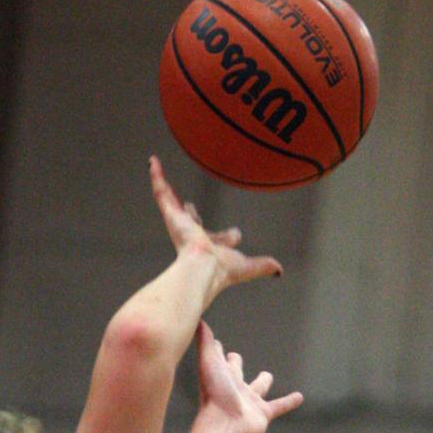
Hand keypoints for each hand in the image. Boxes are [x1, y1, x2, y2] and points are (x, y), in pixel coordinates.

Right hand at [150, 154, 281, 290]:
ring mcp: (180, 224)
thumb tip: (279, 270)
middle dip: (192, 215)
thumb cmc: (222, 271)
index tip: (236, 234)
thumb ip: (262, 266)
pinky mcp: (171, 215)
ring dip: (164, 185)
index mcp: (210, 248)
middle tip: (190, 206)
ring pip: (170, 201)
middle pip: (192, 221)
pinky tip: (153, 161)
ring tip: (158, 171)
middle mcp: (193, 236)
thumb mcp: (247, 267)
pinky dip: (157, 176)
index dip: (228, 237)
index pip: (219, 240)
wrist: (204, 269)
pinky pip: (162, 191)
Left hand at [195, 321, 301, 432]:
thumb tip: (199, 321)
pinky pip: (279, 406)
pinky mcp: (263, 413)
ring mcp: (249, 402)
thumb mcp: (209, 363)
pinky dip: (289, 402)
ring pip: (258, 388)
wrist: (224, 427)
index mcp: (221, 376)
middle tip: (235, 357)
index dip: (216, 350)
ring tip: (268, 376)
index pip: (219, 359)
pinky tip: (299, 397)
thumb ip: (206, 342)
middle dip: (235, 364)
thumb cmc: (214, 395)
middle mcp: (234, 388)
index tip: (215, 343)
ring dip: (263, 382)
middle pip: (236, 373)